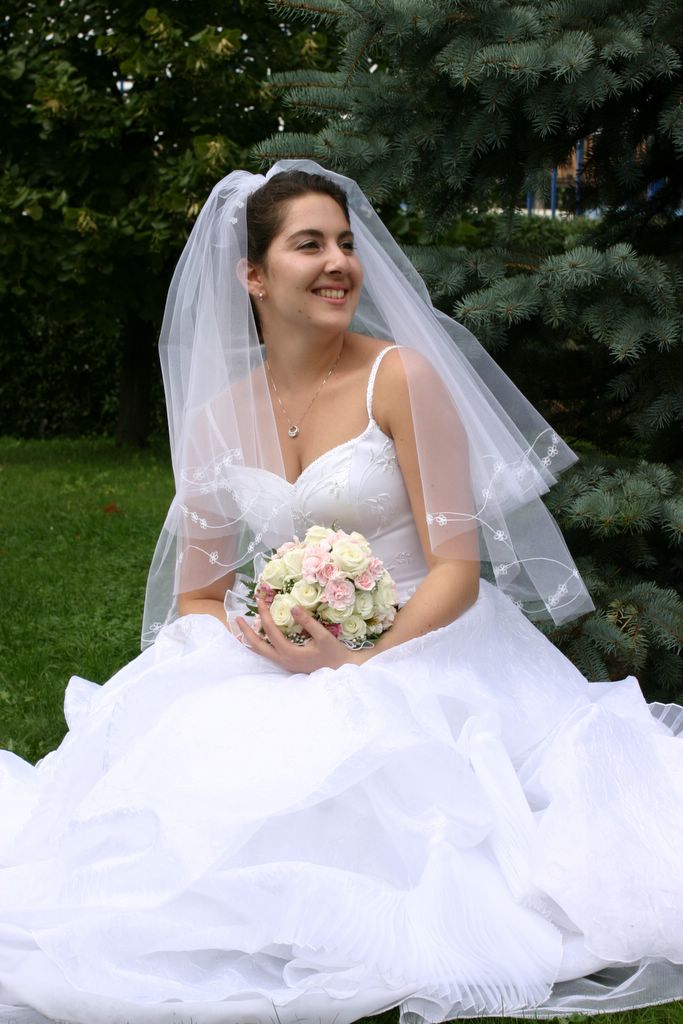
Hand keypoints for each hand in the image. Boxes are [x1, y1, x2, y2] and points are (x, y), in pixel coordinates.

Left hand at [235, 599, 370, 672]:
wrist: (342, 670)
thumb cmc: (334, 653)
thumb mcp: (323, 636)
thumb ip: (307, 622)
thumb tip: (292, 607)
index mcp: (289, 652)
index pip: (270, 630)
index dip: (264, 613)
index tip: (260, 600)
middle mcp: (282, 660)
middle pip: (256, 645)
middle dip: (245, 631)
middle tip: (237, 618)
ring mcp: (284, 664)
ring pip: (260, 652)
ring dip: (249, 639)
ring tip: (240, 630)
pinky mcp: (287, 664)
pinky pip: (267, 654)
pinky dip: (258, 645)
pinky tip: (258, 638)